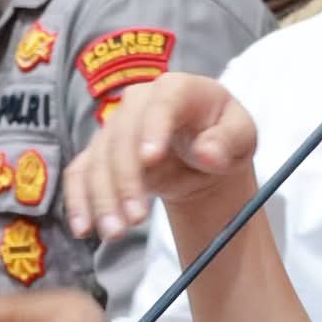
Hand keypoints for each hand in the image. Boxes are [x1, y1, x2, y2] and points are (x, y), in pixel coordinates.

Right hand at [62, 73, 256, 241]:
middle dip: (125, 179)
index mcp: (178, 89)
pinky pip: (80, 174)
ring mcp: (115, 127)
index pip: (162, 102)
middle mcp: (139, 103)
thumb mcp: (242, 136)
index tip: (151, 159)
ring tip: (115, 232)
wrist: (202, 153)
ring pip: (98, 159)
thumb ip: (229, 141)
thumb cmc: (223, 137)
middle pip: (122, 136)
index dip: (153, 128)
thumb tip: (208, 153)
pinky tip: (83, 228)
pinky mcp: (99, 153)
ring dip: (103, 198)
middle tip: (136, 218)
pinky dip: (79, 200)